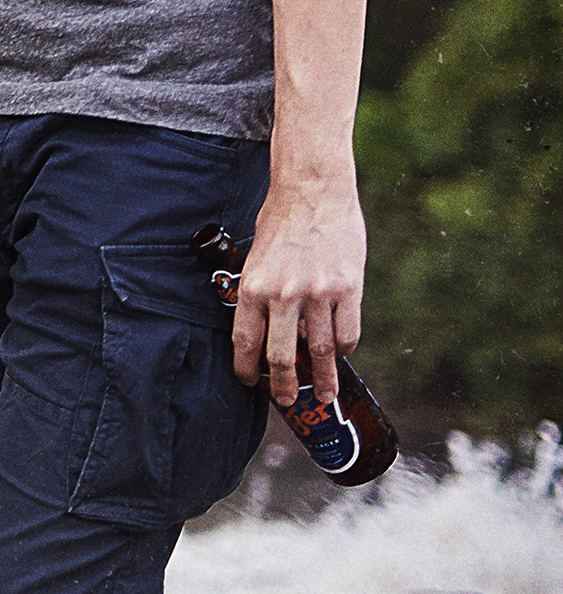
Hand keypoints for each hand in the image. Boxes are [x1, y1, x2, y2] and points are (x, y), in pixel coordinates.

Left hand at [234, 161, 364, 407]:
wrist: (313, 191)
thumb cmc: (281, 221)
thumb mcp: (256, 256)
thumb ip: (262, 292)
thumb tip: (273, 329)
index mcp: (253, 286)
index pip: (245, 341)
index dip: (246, 368)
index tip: (249, 382)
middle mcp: (283, 294)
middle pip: (282, 356)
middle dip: (283, 386)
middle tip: (285, 402)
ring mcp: (318, 294)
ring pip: (321, 352)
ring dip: (323, 379)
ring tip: (325, 396)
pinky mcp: (348, 290)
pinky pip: (348, 333)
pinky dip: (344, 350)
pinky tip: (341, 356)